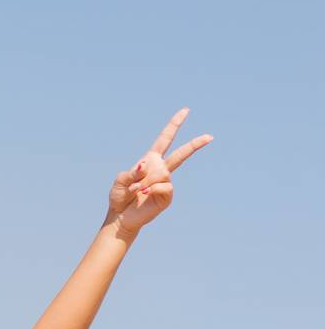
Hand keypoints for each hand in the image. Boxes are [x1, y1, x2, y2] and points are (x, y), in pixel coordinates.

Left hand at [107, 108, 211, 233]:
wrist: (120, 217)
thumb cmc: (119, 197)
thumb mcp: (120, 181)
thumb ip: (130, 172)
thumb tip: (145, 166)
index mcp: (150, 160)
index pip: (164, 140)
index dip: (174, 125)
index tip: (186, 111)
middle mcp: (161, 170)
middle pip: (181, 154)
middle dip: (195, 144)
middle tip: (210, 136)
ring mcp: (166, 183)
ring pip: (163, 172)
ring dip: (146, 180)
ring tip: (137, 189)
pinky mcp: (168, 196)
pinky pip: (165, 185)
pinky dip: (152, 188)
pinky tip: (145, 194)